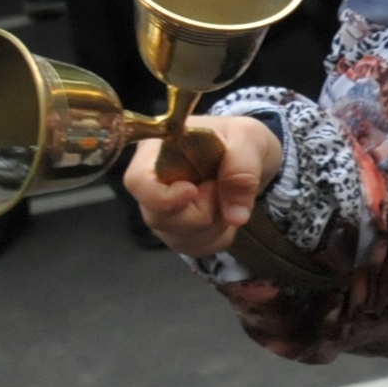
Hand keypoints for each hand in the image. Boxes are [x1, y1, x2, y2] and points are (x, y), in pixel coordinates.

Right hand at [126, 112, 281, 256]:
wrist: (250, 157)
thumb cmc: (239, 138)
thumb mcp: (248, 137)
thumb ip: (241, 168)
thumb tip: (235, 216)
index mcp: (157, 151)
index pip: (138, 182)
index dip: (162, 196)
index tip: (194, 191)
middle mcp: (151, 184)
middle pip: (159, 217)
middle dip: (202, 212)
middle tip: (220, 187)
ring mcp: (161, 210)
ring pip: (178, 238)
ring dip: (214, 227)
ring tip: (227, 198)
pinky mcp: (177, 230)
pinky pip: (195, 249)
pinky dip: (218, 238)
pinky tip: (226, 216)